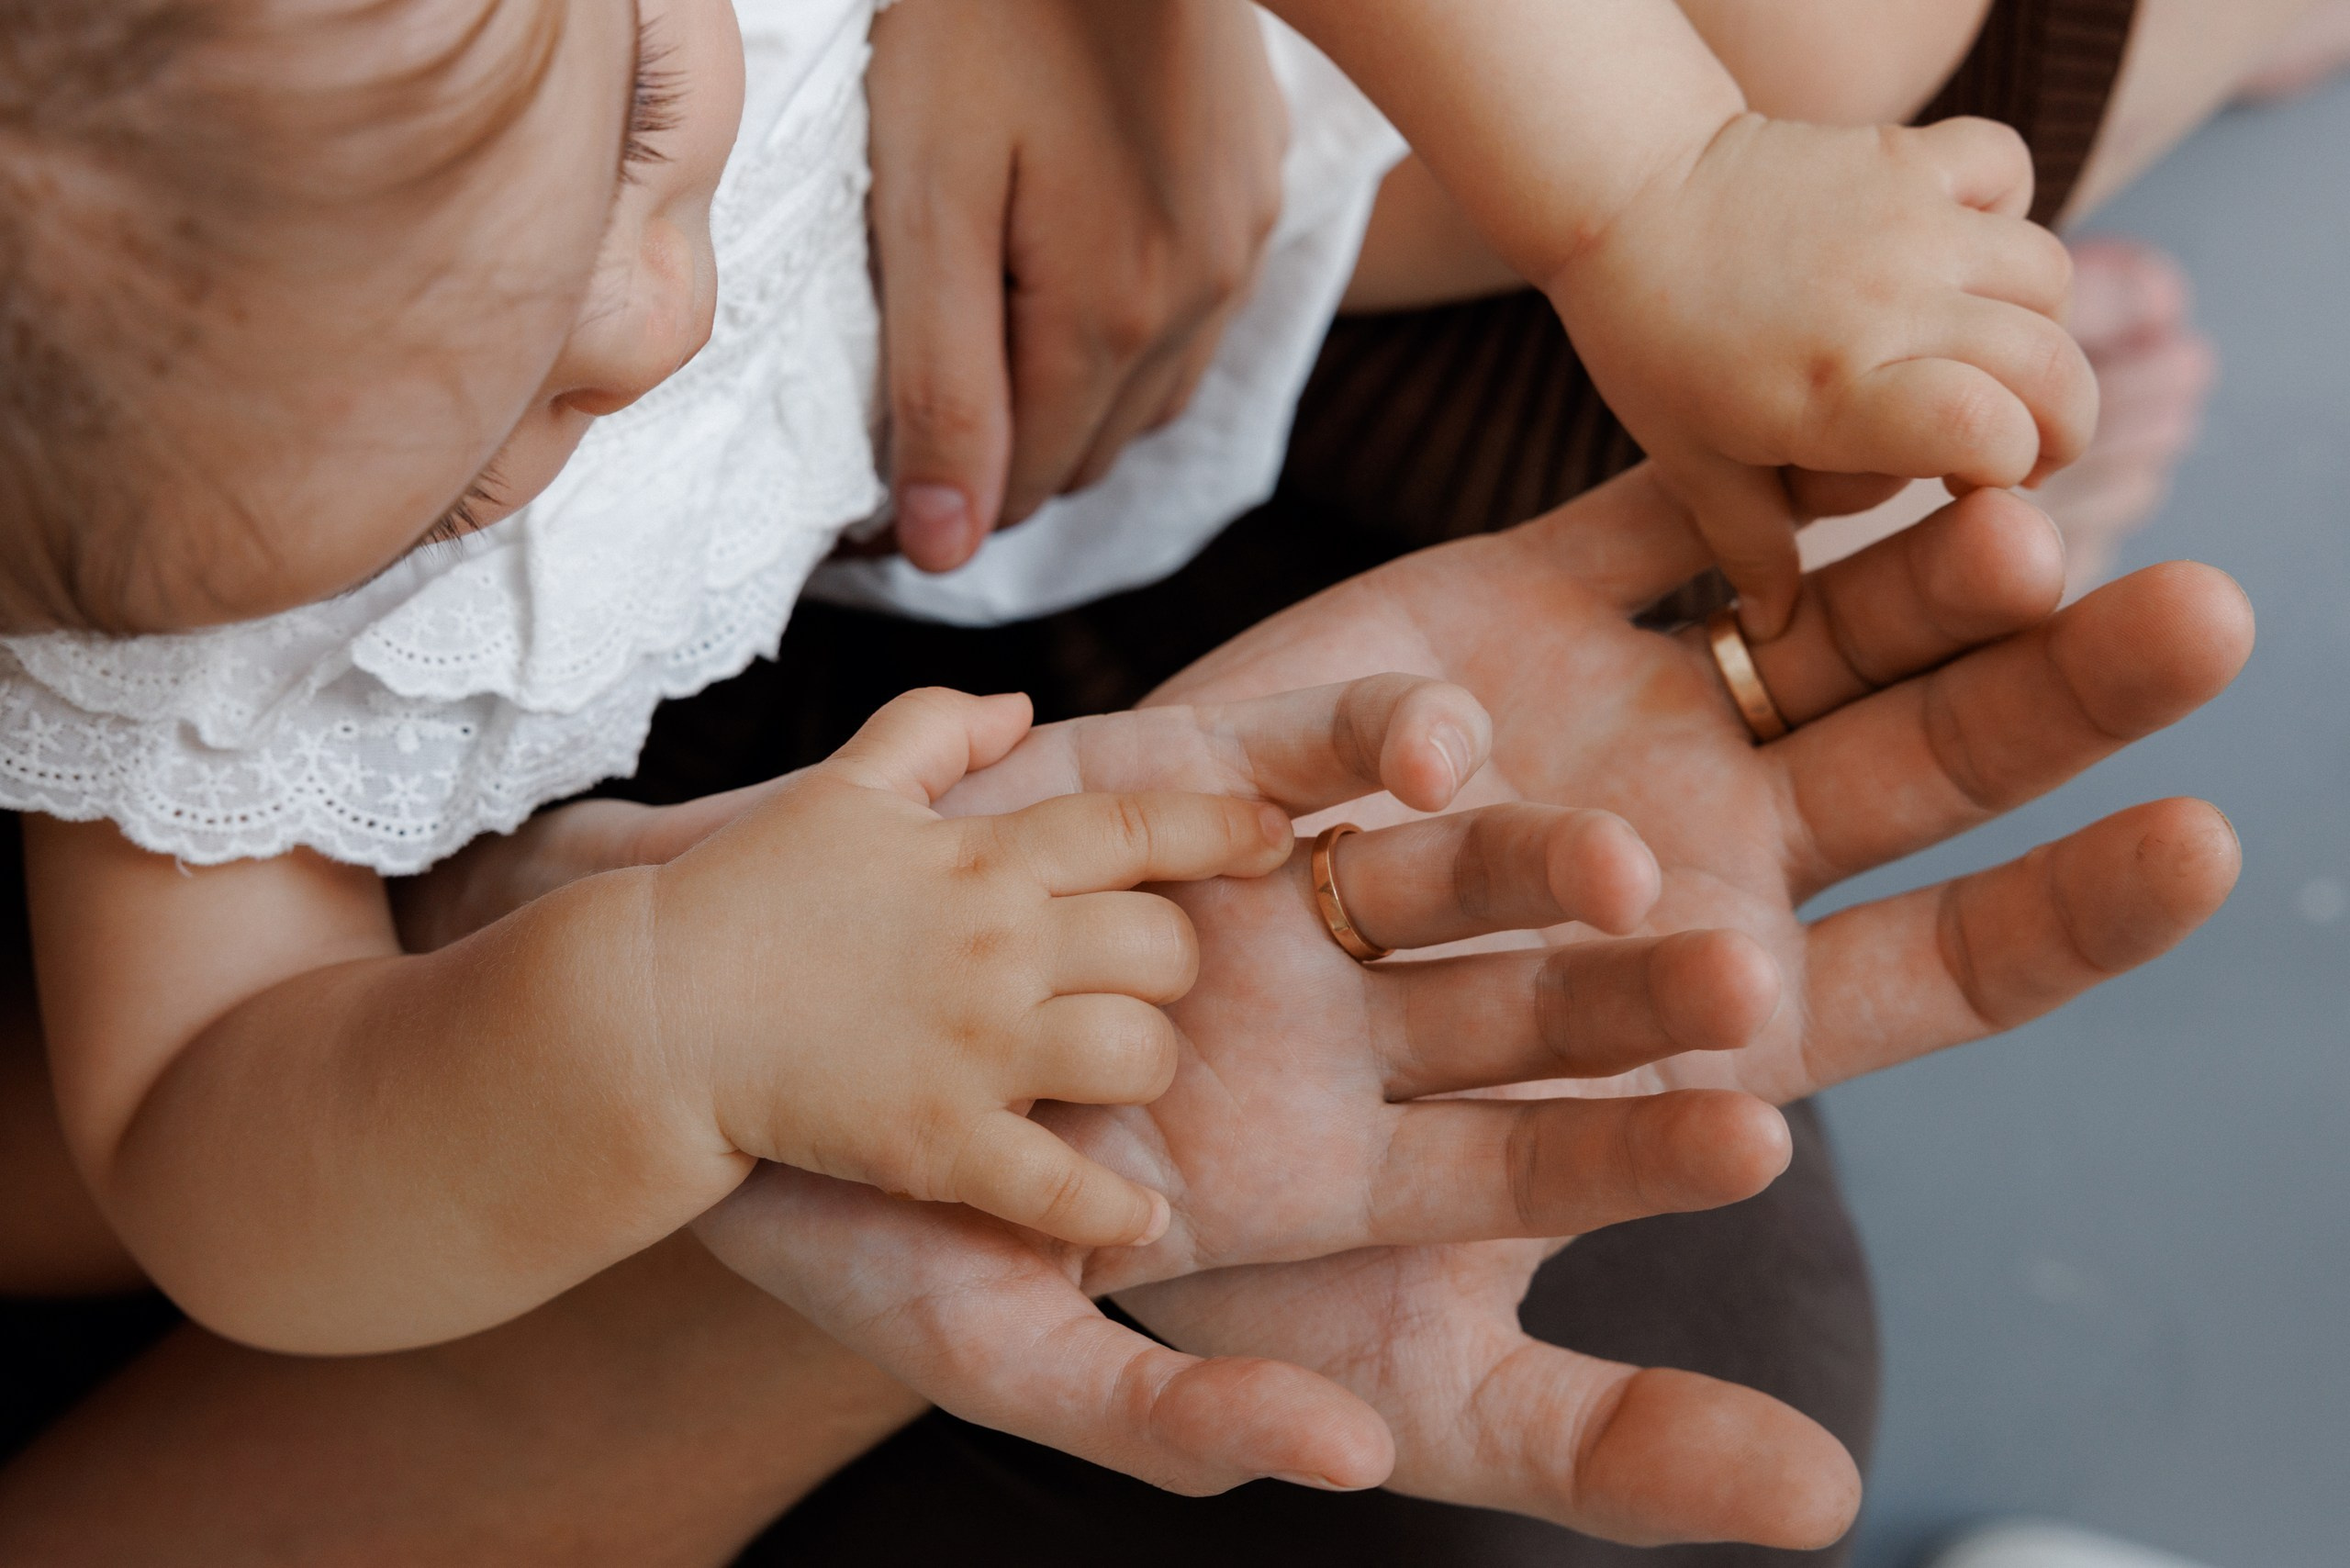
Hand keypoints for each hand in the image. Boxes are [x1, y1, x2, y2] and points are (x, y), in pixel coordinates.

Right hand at [658, 687, 1296, 1247]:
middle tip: (1136, 986)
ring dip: (1139, 1068)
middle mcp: (995, 942)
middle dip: (1169, 967)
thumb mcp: (840, 785)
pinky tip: (1139, 1220)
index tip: (1273, 839)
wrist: (645, 1009)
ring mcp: (971, 1045)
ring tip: (1111, 1080)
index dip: (1217, 830)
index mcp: (981, 856)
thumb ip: (934, 732)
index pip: (1134, 826)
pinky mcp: (937, 1141)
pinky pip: (1060, 1185)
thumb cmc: (743, 894)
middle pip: (1162, 948)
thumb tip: (1021, 706)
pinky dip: (1110, 1211)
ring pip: (1134, 1053)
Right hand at [700, 693, 1788, 1493]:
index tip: (1752, 1145)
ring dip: (1533, 851)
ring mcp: (1262, 899)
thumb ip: (1178, 1420)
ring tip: (1621, 857)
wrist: (736, 1037)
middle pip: (1516, 1005)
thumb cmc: (867, 1223)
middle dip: (1632, 994)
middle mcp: (1321, 1028)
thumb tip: (1341, 1462)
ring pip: (1437, 865)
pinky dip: (1373, 733)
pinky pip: (1306, 747)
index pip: (1515, 1165)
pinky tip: (1445, 739)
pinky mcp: (1184, 778)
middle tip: (1752, 980)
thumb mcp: (1011, 1351)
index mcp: (1324, 1174)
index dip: (1629, 1158)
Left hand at [867, 0, 1286, 569]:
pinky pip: (1191, 325)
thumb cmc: (986, 15)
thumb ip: (941, 382)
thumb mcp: (926, 200)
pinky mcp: (1255, 198)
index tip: (866, 500)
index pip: (1021, 486)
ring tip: (988, 356)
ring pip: (1144, 400)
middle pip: (1087, 454)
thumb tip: (944, 547)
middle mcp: (1199, 303)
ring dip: (1068, 406)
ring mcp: (1241, 248)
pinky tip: (1074, 290)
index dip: (939, 506)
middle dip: (1001, 458)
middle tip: (912, 418)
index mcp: (1113, 316)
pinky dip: (1125, 343)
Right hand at [1115, 470, 2247, 1543]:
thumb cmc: (1213, 1249)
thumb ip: (1601, 1443)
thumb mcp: (1414, 1378)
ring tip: (2002, 527)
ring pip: (1757, 649)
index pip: (1912, 982)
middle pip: (1881, 783)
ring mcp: (1552, 756)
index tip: (2200, 842)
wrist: (994, 1080)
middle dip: (2032, 702)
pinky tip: (1800, 449)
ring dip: (1883, 583)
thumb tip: (1822, 1512)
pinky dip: (1675, 503)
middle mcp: (1642, 882)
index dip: (2056, 919)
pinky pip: (1572, 563)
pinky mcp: (1434, 650)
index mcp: (1667, 1049)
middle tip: (2187, 620)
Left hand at [1552, 114, 2098, 636]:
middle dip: (2055, 423)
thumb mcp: (1690, 462)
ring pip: (2048, 273)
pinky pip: (2010, 169)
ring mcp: (1906, 219)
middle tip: (2009, 446)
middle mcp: (1886, 301)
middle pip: (2051, 366)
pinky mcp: (1910, 152)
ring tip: (1981, 360)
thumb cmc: (1650, 342)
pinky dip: (2005, 211)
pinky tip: (1955, 257)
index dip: (2008, 468)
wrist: (1627, 191)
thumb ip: (1750, 547)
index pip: (1989, 432)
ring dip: (2036, 325)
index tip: (1971, 485)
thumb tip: (1778, 632)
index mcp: (1832, 389)